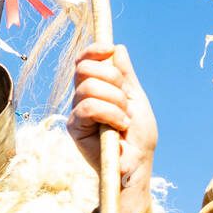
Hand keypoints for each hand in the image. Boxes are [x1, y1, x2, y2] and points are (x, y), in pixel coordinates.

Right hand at [68, 43, 157, 212]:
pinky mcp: (74, 128)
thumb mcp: (136, 99)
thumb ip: (126, 75)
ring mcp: (76, 113)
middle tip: (126, 102)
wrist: (137, 164)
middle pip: (84, 69)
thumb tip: (118, 48)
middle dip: (112, 79)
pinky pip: (87, 107)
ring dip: (115, 101)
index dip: (94, 51)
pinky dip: (109, 113)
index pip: (84, 61)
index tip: (110, 49)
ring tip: (125, 119)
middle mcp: (81, 98)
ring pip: (88, 87)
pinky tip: (120, 125)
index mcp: (96, 89)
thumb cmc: (138, 136)